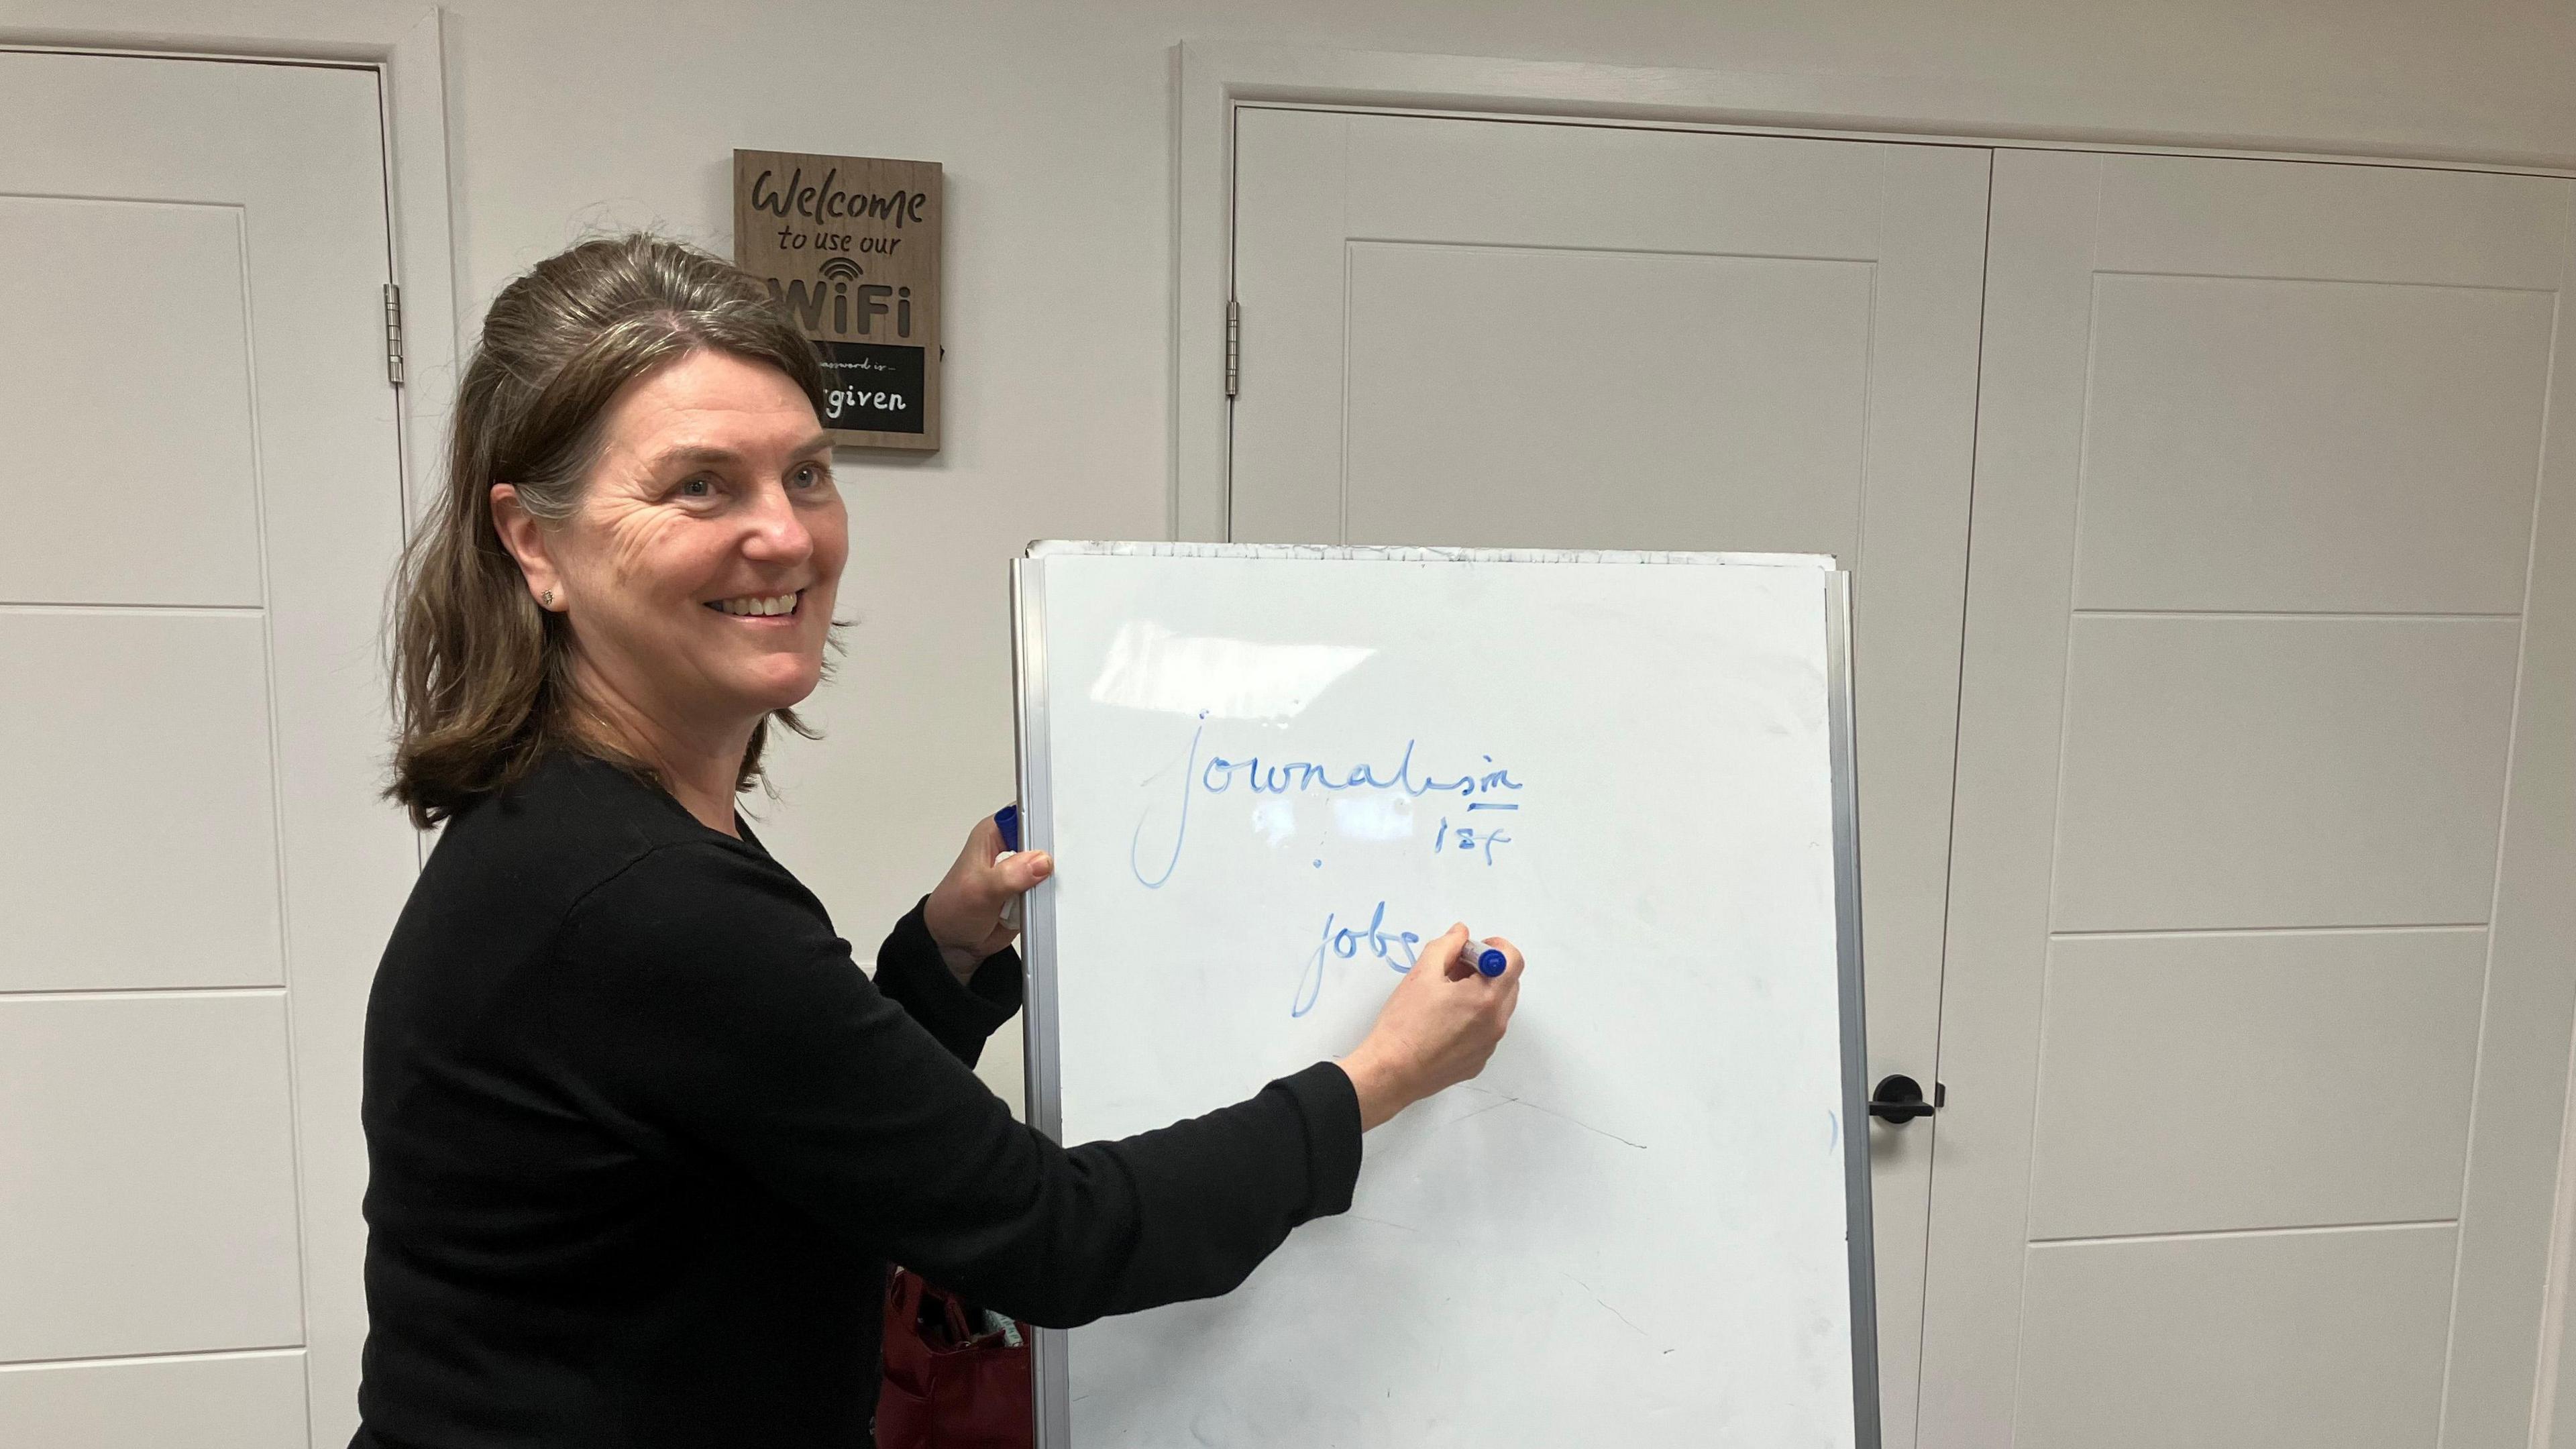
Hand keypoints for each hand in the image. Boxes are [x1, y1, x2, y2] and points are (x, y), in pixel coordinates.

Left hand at [922, 811, 1053, 981]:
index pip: (1027, 817)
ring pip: (1051, 869)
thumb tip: (1040, 862)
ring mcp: (1023, 871)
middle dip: (1050, 859)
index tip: (1053, 844)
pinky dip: (1048, 899)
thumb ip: (1009, 875)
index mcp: (993, 834)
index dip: (1043, 827)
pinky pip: (1050, 891)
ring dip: (1049, 883)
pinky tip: (1038, 906)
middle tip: (1044, 877)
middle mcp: (1010, 848)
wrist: (955, 943)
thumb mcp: (979, 891)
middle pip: (1045, 842)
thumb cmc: (953, 910)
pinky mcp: (1030, 891)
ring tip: (1034, 897)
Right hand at [1336, 924, 1523, 1130]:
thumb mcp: (1421, 974)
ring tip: (1447, 996)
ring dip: (1482, 993)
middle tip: (1455, 970)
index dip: (1496, 947)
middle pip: (1509, 984)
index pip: (1513, 961)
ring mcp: (1490, 1045)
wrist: (1392, 1072)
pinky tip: (1444, 1022)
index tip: (1473, 950)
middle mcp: (1496, 1023)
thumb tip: (1461, 933)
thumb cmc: (1404, 1023)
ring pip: (1498, 1008)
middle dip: (1488, 970)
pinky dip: (1474, 1018)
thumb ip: (1446, 946)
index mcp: (1486, 998)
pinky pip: (1486, 1031)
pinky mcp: (1479, 1061)